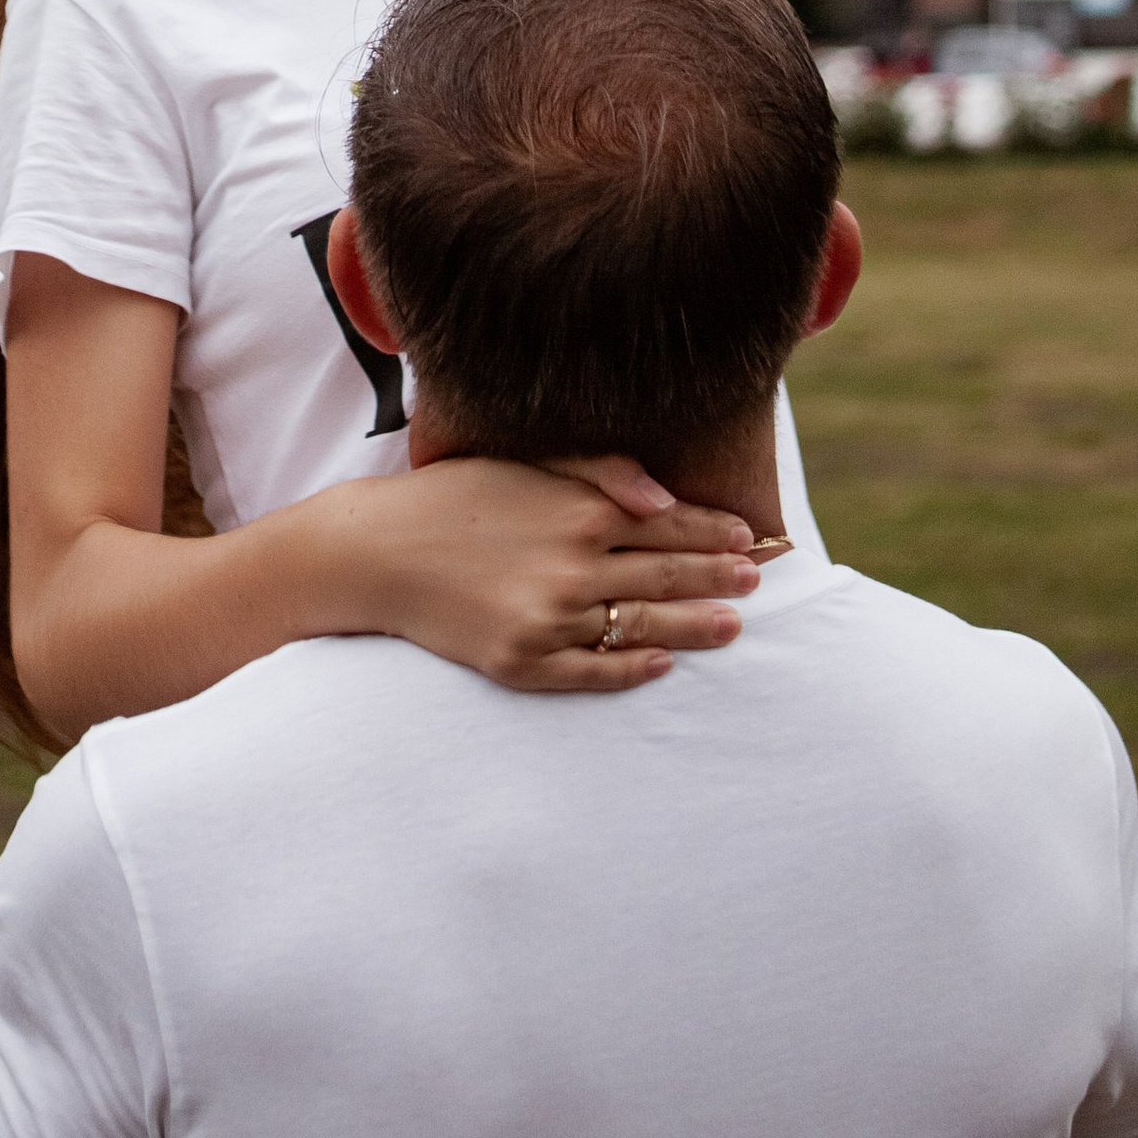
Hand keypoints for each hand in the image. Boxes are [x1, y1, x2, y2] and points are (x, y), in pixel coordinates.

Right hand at [336, 454, 759, 691]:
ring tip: (734, 627)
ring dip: (695, 627)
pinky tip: (662, 666)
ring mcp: (550, 620)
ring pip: (643, 628)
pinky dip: (633, 671)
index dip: (716, 531)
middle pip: (668, 577)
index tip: (750, 536)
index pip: (670, 525)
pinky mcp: (523, 663)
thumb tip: (665, 497)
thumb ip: (600, 471)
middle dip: (720, 576)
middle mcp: (573, 567)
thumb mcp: (526, 464)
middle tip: (760, 579)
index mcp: (578, 512)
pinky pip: (594, 672)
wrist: (378, 552)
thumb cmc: (454, 497)